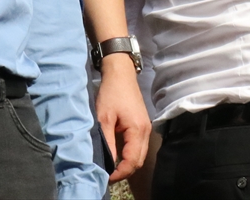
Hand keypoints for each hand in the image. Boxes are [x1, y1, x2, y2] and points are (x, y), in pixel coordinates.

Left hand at [95, 54, 151, 181]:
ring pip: (140, 155)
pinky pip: (138, 146)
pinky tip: (118, 155)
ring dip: (127, 164)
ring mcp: (146, 129)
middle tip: (108, 175)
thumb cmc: (111, 93)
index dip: (120, 173)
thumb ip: (107, 141)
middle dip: (125, 171)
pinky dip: (130, 155)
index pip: (132, 161)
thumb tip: (106, 162)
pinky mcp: (142, 125)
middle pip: (138, 161)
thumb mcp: (104, 117)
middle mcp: (145, 132)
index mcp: (138, 130)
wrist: (120, 73)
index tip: (106, 177)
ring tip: (111, 168)